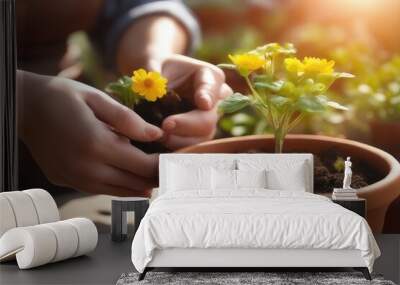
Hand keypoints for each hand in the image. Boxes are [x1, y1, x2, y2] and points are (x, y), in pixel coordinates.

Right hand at [17, 71, 162, 196]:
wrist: (24, 107)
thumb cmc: (62, 97)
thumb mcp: (97, 99)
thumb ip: (128, 119)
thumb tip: (157, 135)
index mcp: (97, 144)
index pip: (142, 165)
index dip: (162, 167)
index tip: (177, 163)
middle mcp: (86, 167)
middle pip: (133, 183)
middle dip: (154, 178)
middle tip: (170, 171)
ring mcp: (74, 178)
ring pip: (118, 191)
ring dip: (138, 185)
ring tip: (154, 176)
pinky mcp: (66, 181)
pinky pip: (100, 189)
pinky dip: (118, 185)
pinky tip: (127, 175)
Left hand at [148, 55, 232, 149]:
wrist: (158, 82)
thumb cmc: (159, 69)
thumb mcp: (154, 63)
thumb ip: (152, 71)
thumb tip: (151, 83)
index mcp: (210, 76)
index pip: (211, 88)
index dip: (207, 96)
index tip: (202, 102)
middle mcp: (217, 100)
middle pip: (209, 118)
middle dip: (187, 125)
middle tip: (165, 126)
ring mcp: (211, 119)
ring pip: (203, 137)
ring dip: (181, 140)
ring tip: (160, 136)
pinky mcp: (201, 134)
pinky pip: (195, 145)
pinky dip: (179, 147)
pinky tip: (163, 144)